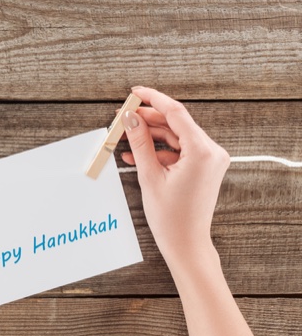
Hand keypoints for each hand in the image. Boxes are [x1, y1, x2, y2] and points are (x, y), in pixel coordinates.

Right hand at [121, 87, 229, 263]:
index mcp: (203, 152)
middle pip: (175, 124)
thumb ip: (139, 143)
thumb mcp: (150, 176)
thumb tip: (129, 119)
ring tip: (124, 137)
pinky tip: (135, 155)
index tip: (135, 92)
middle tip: (123, 117)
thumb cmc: (171, 217)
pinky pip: (178, 150)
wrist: (186, 243)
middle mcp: (211, 152)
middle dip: (147, 120)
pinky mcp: (203, 167)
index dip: (153, 100)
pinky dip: (158, 151)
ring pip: (175, 137)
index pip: (176, 114)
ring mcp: (209, 159)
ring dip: (149, 136)